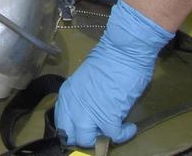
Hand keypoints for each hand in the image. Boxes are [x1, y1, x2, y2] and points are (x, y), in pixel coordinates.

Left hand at [54, 0, 173, 146]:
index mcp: (67, 94)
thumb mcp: (85, 80)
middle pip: (72, 136)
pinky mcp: (108, 116)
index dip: (73, 130)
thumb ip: (83, 97)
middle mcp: (73, 105)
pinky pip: (113, 136)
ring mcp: (89, 112)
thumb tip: (89, 111)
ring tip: (112, 131)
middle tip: (99, 133)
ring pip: (87, 140)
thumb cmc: (108, 59)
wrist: (123, 50)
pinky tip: (130, 128)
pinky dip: (124, 135)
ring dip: (101, 138)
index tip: (84, 131)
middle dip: (85, 138)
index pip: (62, 123)